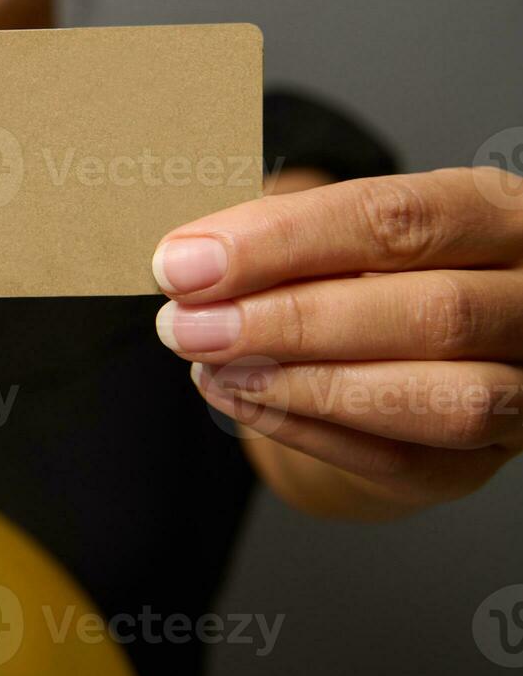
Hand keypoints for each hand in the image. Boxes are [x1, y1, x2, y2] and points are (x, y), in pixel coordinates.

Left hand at [152, 167, 522, 515]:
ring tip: (210, 364)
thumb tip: (184, 259)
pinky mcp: (478, 461)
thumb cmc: (357, 268)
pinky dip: (305, 429)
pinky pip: (402, 458)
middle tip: (184, 323)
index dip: (282, 241)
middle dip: (289, 321)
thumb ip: (273, 235)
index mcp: (495, 214)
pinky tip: (235, 396)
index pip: (397, 218)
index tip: (184, 263)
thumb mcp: (327, 228)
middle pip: (433, 313)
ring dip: (306, 384)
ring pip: (441, 399)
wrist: (396, 345)